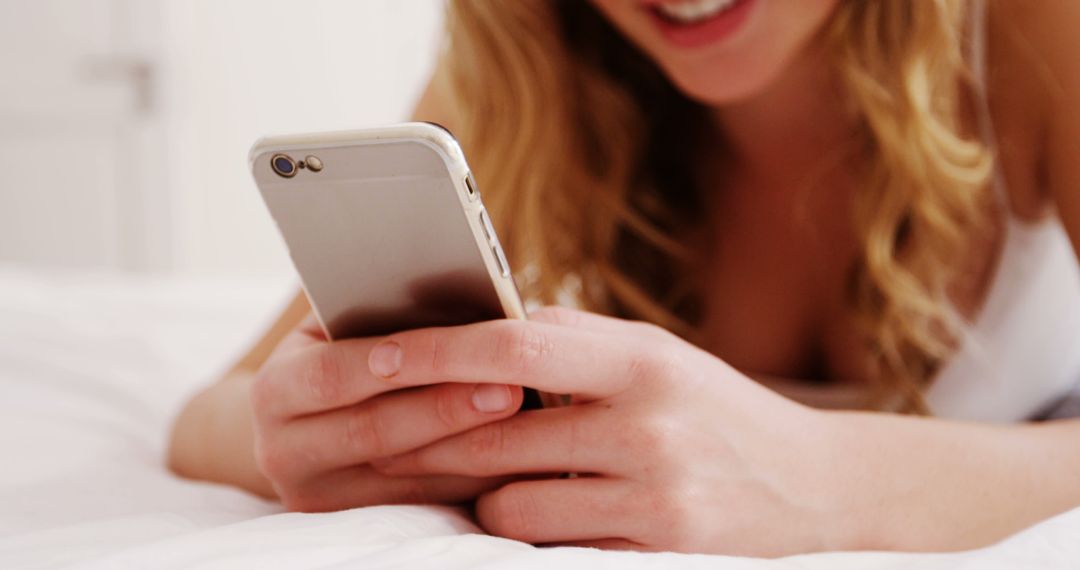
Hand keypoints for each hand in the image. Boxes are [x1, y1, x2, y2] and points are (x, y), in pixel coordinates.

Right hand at [249, 316, 524, 511]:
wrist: (306, 426)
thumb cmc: (344, 352)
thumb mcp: (340, 326)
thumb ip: (376, 314)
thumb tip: (448, 289)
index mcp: (276, 389)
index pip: (335, 373)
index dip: (397, 361)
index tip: (458, 344)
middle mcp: (283, 449)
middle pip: (373, 430)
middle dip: (446, 407)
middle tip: (510, 387)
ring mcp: (316, 494)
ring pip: (402, 476)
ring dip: (468, 447)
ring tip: (523, 421)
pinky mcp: (352, 524)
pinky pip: (422, 505)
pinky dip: (471, 479)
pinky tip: (514, 456)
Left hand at [366, 307, 839, 554]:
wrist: (822, 490)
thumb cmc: (719, 413)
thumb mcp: (659, 358)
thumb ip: (575, 345)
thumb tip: (480, 327)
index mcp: (641, 359)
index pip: (512, 347)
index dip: (434, 350)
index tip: (376, 354)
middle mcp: (648, 423)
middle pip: (494, 434)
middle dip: (429, 439)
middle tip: (387, 437)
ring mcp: (655, 495)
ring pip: (509, 502)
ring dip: (478, 495)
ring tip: (482, 480)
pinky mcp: (660, 553)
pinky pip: (550, 548)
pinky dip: (525, 533)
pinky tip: (534, 515)